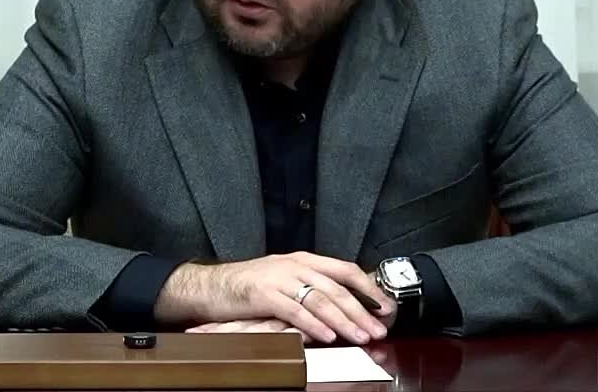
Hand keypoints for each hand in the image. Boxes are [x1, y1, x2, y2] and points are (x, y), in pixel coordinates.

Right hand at [152, 251, 395, 344]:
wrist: (211, 286)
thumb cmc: (249, 286)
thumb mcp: (285, 280)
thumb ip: (311, 287)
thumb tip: (344, 305)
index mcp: (304, 260)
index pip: (345, 269)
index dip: (368, 287)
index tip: (385, 306)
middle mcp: (295, 265)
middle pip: (337, 288)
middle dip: (361, 311)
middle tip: (378, 329)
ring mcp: (280, 278)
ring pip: (320, 299)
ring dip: (344, 320)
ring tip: (359, 336)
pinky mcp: (264, 295)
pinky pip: (294, 311)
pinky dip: (313, 324)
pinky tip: (327, 335)